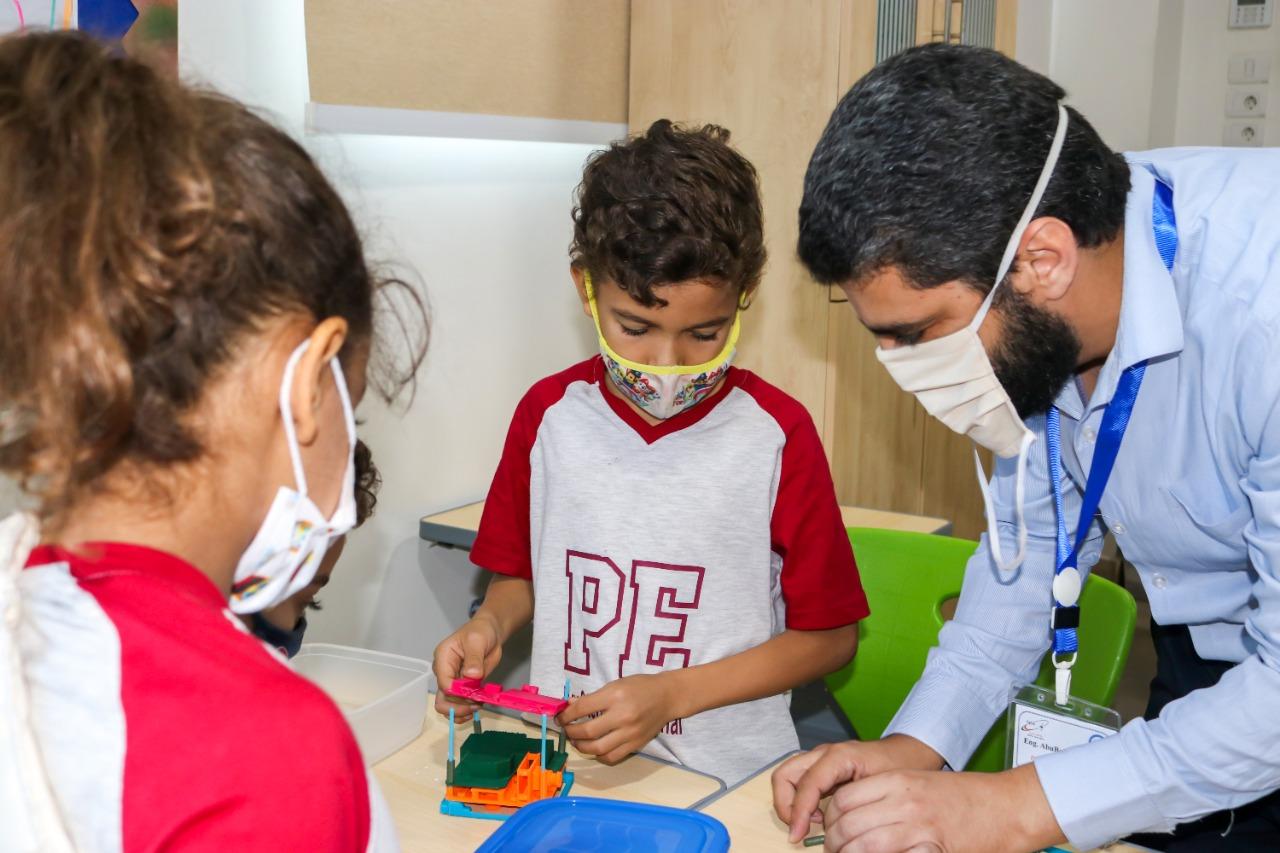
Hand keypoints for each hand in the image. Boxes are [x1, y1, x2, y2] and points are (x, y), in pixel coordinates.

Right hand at [431, 614, 502, 720]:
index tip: (474, 694)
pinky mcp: (462, 688)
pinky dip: (466, 711)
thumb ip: (474, 658)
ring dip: (463, 711)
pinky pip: (458, 706)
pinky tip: (477, 707)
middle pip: (443, 699)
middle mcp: (444, 673)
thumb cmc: (480, 632)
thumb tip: (472, 676)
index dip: (459, 693)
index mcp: (443, 659)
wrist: (489, 633)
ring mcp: (453, 682)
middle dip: (459, 706)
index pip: (445, 683)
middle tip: (476, 704)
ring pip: (448, 706)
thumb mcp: (477, 641)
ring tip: (479, 705)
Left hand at [559, 672, 680, 763]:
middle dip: (571, 732)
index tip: (560, 718)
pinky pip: (612, 757)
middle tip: (566, 730)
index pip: (583, 708)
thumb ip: (593, 697)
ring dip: (581, 746)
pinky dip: (599, 755)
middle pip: (588, 731)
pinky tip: (594, 748)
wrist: (667, 697)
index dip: (566, 715)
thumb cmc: (640, 687)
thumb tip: (570, 706)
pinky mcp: (636, 745)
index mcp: (615, 696)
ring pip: (598, 748)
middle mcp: (622, 716)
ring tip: (576, 741)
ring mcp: (630, 733)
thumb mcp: (615, 684)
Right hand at [773, 735, 943, 842]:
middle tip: (799, 828)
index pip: (807, 783)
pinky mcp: (820, 767)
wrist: (906, 753)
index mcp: (839, 756)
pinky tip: (819, 815)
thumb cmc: (897, 768)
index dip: (798, 812)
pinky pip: (798, 781)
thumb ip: (860, 806)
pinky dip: (799, 800)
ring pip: (787, 776)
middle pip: (785, 775)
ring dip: (791, 802)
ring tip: (812, 821)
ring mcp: (819, 759)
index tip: (797, 835)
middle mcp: (824, 754)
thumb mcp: (883, 788)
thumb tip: (840, 831)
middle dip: (785, 805)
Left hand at [819, 765, 1061, 852]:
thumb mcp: (919, 784)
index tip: (830, 832)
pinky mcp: (932, 848)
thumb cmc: (966, 797)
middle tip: (834, 852)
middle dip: (833, 843)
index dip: (829, 820)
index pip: (843, 799)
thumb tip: (854, 817)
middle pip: (847, 823)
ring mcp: (917, 826)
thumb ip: (887, 797)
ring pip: (863, 844)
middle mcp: (902, 800)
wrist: (1007, 807)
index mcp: (896, 780)